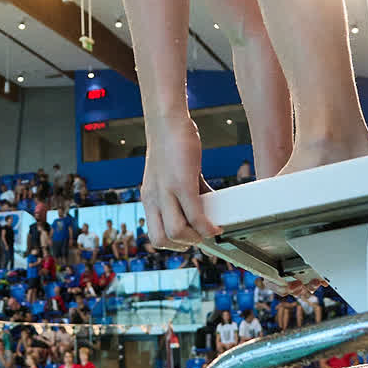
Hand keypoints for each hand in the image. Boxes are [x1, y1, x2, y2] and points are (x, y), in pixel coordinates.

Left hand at [142, 116, 219, 249]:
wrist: (166, 122)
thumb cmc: (172, 147)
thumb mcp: (174, 176)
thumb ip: (188, 195)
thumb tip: (209, 208)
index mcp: (150, 199)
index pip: (154, 236)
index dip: (174, 245)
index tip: (191, 240)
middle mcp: (153, 198)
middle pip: (160, 240)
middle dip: (183, 245)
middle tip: (199, 236)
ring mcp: (166, 191)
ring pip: (176, 232)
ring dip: (196, 238)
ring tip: (209, 231)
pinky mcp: (182, 183)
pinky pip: (194, 214)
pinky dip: (207, 226)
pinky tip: (217, 226)